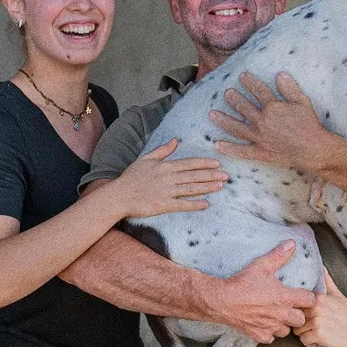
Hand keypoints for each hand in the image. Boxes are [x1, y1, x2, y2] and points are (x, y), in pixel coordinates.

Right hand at [111, 138, 226, 217]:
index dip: (204, 163)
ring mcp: (166, 192)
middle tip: (226, 175)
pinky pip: (182, 205)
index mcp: (165, 166)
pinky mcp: (163, 205)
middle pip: (194, 176)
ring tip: (220, 186)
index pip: (189, 163)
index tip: (217, 163)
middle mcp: (168, 178)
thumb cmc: (131, 177)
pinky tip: (206, 204)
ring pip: (191, 189)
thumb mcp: (146, 159)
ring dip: (207, 187)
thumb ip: (162, 150)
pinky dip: (194, 204)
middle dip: (211, 175)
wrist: (119, 195)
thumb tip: (175, 140)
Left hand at [210, 71, 334, 170]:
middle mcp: (262, 121)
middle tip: (226, 93)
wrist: (312, 149)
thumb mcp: (302, 102)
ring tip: (212, 115)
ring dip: (223, 120)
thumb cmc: (309, 125)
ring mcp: (259, 137)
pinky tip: (217, 145)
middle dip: (233, 98)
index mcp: (272, 107)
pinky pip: (241, 151)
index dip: (249, 82)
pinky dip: (229, 149)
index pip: (258, 91)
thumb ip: (289, 88)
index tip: (242, 76)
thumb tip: (280, 74)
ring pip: (236, 127)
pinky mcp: (260, 152)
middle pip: (243, 107)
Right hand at [210, 241, 318, 343]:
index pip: (310, 301)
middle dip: (298, 313)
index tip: (303, 295)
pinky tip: (264, 323)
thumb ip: (279, 255)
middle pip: (301, 319)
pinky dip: (269, 332)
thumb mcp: (262, 265)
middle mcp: (281, 314)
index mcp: (285, 297)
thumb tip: (292, 244)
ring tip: (277, 316)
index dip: (308, 297)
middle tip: (290, 306)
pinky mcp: (259, 335)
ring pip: (286, 331)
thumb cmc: (243, 283)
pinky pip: (271, 338)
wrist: (222, 301)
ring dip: (284, 324)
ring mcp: (270, 326)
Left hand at [295, 270, 346, 346]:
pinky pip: (304, 340)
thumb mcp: (339, 295)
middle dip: (303, 323)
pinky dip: (310, 342)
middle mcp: (316, 307)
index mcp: (319, 297)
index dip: (301, 310)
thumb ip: (327, 282)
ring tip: (319, 332)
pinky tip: (321, 339)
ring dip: (306, 333)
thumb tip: (321, 267)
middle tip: (315, 325)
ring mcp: (317, 321)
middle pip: (296, 318)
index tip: (309, 314)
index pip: (297, 303)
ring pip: (298, 330)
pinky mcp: (318, 335)